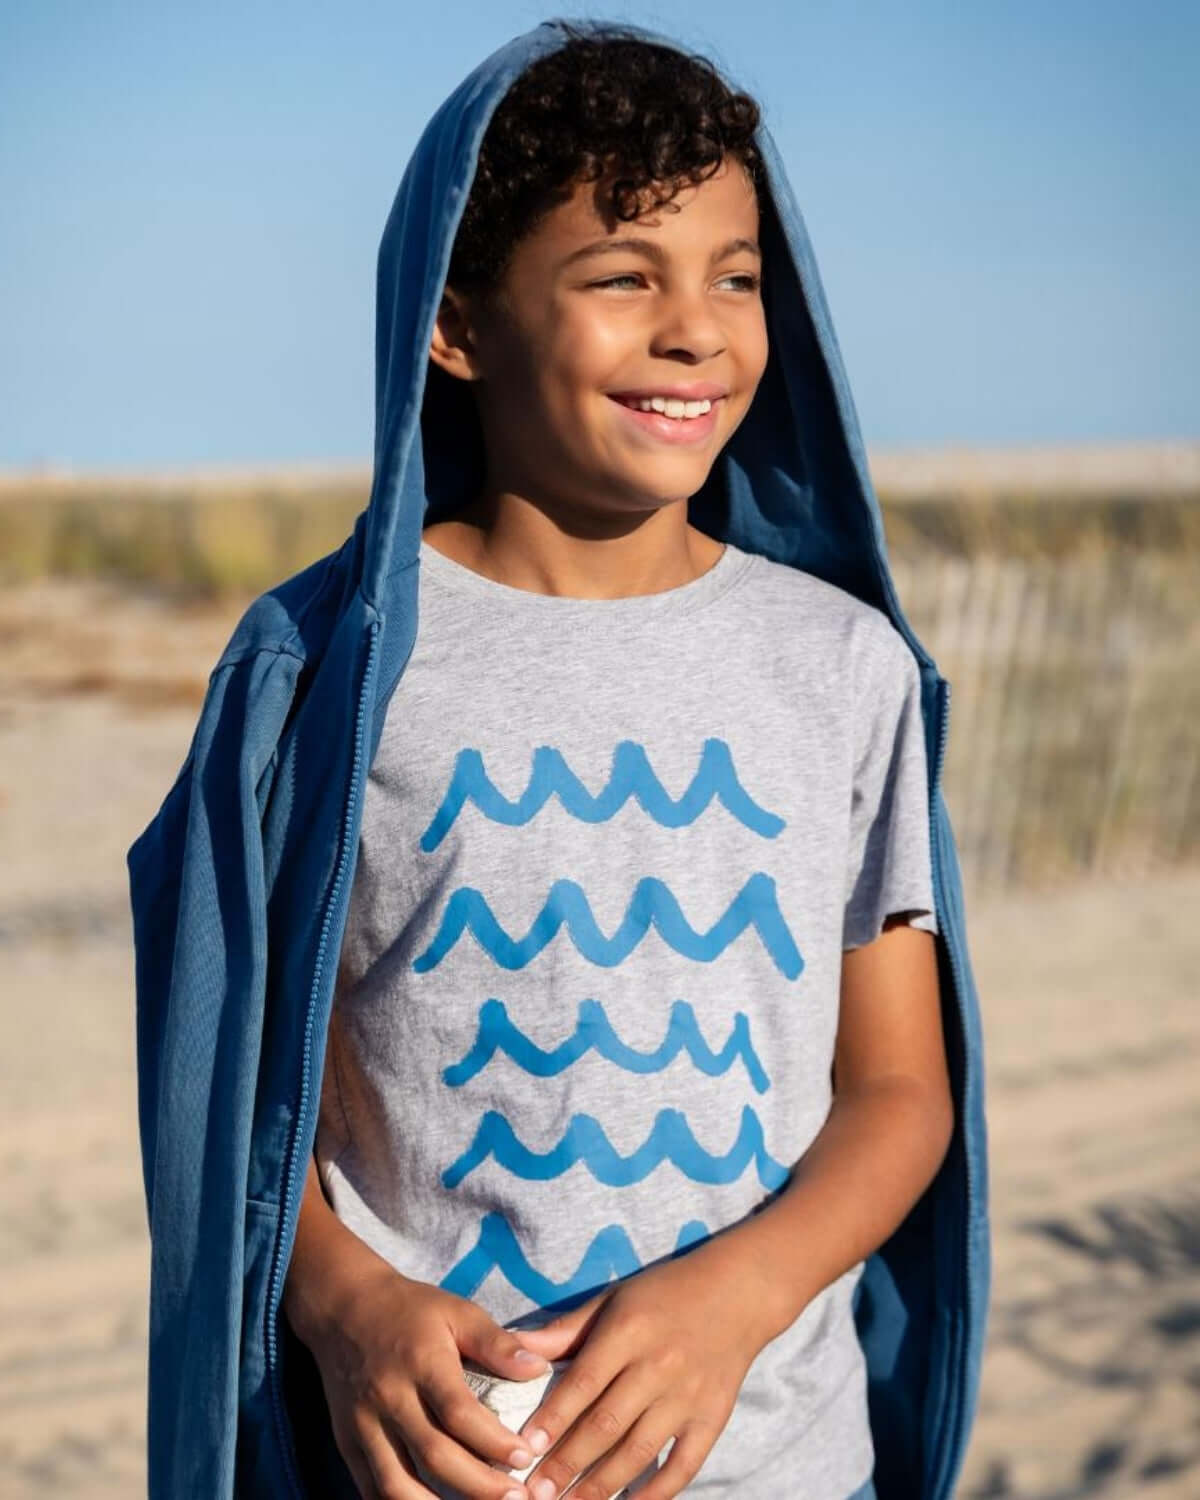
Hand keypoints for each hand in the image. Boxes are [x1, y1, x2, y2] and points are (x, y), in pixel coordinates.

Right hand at [288, 1228, 551, 1498]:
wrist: (343, 1308)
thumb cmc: (410, 1310)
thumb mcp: (456, 1311)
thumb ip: (496, 1342)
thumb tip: (538, 1369)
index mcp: (421, 1362)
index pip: (458, 1412)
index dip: (493, 1440)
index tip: (527, 1457)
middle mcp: (390, 1398)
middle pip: (434, 1455)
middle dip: (478, 1486)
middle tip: (516, 1499)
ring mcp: (364, 1425)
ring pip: (398, 1484)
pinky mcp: (347, 1443)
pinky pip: (371, 1489)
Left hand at [506, 1241, 769, 1499]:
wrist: (738, 1292)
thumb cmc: (664, 1293)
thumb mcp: (614, 1299)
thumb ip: (566, 1329)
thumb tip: (515, 1348)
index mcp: (629, 1331)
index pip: (584, 1382)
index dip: (553, 1417)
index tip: (525, 1446)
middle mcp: (658, 1366)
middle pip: (606, 1424)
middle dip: (567, 1463)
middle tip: (536, 1493)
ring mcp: (687, 1397)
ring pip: (638, 1452)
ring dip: (601, 1486)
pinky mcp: (712, 1419)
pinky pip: (682, 1466)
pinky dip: (655, 1493)